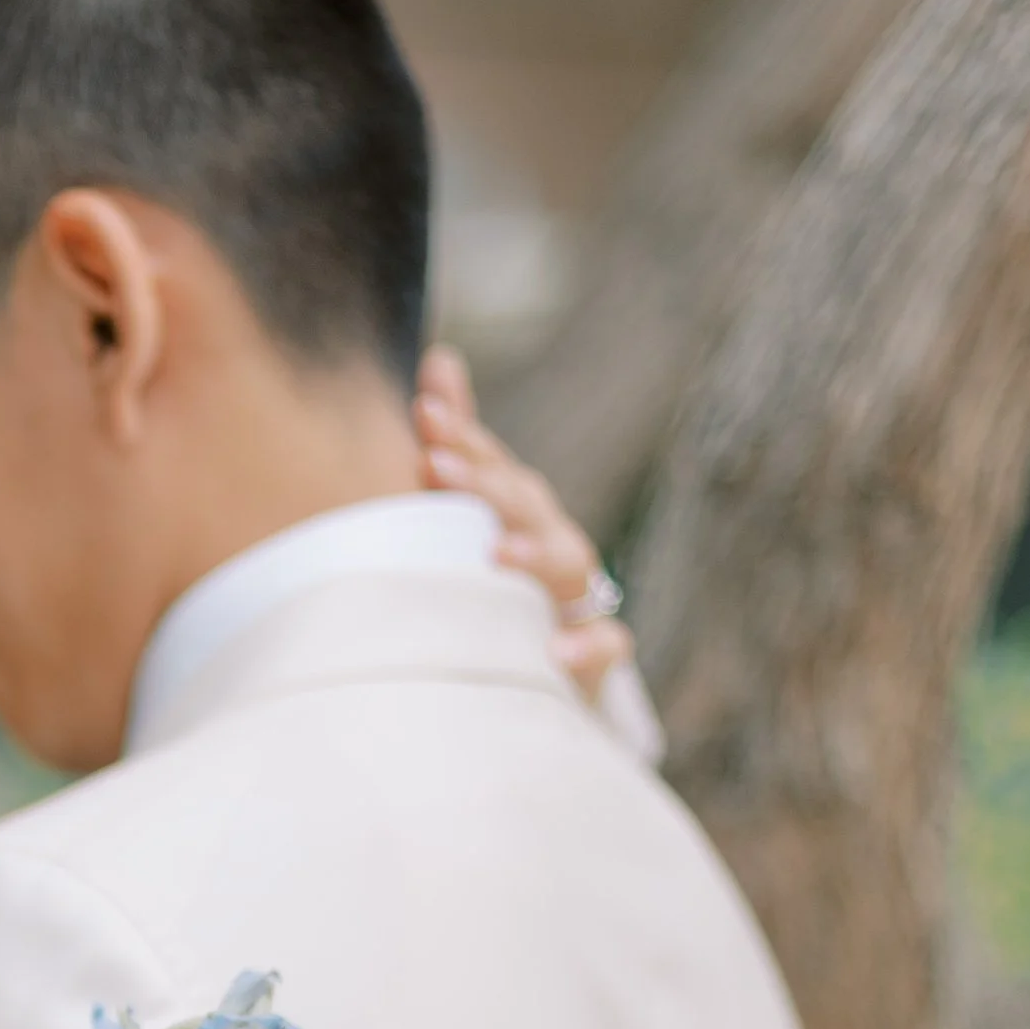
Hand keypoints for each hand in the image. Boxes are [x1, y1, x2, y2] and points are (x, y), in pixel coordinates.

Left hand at [415, 344, 636, 707]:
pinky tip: (558, 651)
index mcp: (519, 509)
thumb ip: (459, 444)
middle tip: (436, 467)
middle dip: (483, 483)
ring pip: (567, 564)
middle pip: (525, 504)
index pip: (490, 463)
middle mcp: (552, 542)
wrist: (555, 671)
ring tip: (495, 554)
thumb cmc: (508, 584)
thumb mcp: (480, 516)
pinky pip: (605, 646)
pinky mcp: (596, 655)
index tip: (423, 413)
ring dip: (533, 555)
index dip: (461, 436)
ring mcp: (577, 597)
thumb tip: (440, 357)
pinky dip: (588, 648)